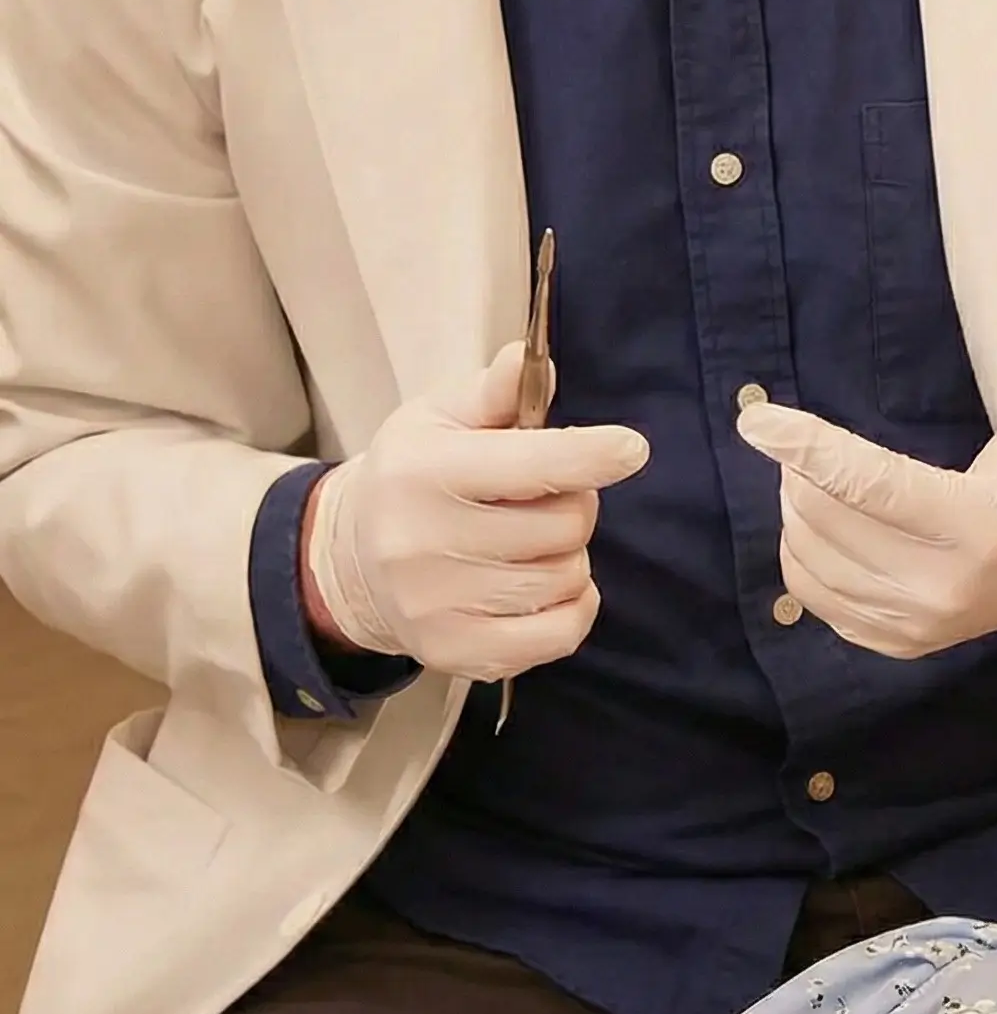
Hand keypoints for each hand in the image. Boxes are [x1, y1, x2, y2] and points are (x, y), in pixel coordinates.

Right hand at [301, 344, 649, 682]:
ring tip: (529, 543)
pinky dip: (572, 608)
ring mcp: (439, 606)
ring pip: (567, 578)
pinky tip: (545, 588)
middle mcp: (426, 543)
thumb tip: (532, 359)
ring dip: (568, 557)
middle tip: (544, 499)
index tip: (630, 449)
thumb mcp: (440, 417)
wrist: (349, 560)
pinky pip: (560, 635)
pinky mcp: (456, 654)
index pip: (532, 465)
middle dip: (574, 505)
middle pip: (565, 525)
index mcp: (426, 473)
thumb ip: (495, 391)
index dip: (593, 456)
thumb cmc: (413, 476)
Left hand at [736, 383, 996, 659]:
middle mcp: (941, 588)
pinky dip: (802, 551)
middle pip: (827, 520)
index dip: (811, 448)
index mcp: (979, 530)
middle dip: (801, 470)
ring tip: (815, 477)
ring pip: (811, 558)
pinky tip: (822, 523)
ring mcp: (915, 624)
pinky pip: (814, 594)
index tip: (756, 421)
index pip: (874, 486)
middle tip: (806, 442)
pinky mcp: (895, 642)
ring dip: (796, 508)